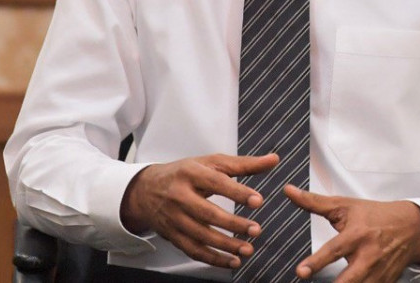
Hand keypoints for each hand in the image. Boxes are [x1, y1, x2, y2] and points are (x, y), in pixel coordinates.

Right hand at [120, 153, 278, 268]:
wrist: (145, 190)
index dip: (237, 192)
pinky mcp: (172, 235)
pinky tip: (232, 261)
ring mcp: (174, 218)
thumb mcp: (211, 163)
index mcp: (191, 173)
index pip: (216, 183)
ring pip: (200, 235)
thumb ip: (244, 164)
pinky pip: (193, 250)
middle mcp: (179, 196)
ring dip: (225, 245)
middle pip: (207, 213)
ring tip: (248, 249)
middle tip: (256, 230)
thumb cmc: (184, 173)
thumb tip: (273, 159)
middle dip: (233, 223)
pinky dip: (213, 259)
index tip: (258, 200)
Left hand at [285, 184, 419, 281]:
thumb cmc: (374, 215)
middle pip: (350, 279)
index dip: (316, 263)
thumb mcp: (344, 206)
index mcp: (357, 235)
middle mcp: (368, 256)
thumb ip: (314, 202)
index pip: (333, 251)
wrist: (411, 227)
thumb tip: (288, 191)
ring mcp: (378, 273)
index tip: (300, 272)